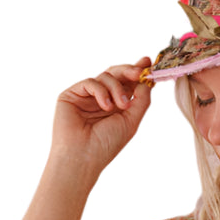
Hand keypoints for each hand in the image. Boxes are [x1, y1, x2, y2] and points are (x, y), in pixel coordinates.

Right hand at [51, 58, 152, 175]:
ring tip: (121, 106)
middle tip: (139, 71)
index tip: (148, 62)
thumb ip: (141, 100)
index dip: (137, 72)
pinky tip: (106, 106)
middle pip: (116, 74)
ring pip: (105, 76)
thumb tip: (147, 80)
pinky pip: (90, 82)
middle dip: (129, 71)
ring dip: (117, 88)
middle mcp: (101, 98)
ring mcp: (86, 96)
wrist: (83, 157)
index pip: (127, 83)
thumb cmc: (106, 145)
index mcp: (115, 105)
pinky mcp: (71, 95)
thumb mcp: (131, 121)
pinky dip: (101, 91)